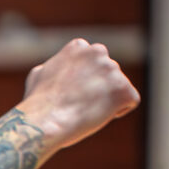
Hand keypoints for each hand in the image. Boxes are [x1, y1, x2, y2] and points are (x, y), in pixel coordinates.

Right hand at [18, 39, 139, 149]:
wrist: (46, 121)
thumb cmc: (38, 104)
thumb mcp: (38, 75)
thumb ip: (55, 67)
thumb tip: (55, 67)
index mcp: (79, 47)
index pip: (92, 63)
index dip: (85, 82)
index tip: (73, 96)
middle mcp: (98, 52)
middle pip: (107, 74)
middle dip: (98, 90)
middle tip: (79, 106)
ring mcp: (113, 70)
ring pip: (118, 87)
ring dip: (107, 101)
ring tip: (86, 112)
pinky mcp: (124, 89)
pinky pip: (130, 100)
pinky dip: (118, 111)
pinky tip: (99, 116)